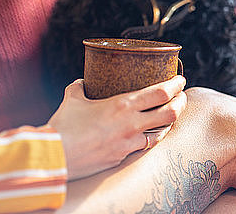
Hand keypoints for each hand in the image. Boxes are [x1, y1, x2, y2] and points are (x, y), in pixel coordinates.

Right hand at [47, 75, 186, 179]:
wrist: (54, 157)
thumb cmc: (63, 126)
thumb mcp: (73, 98)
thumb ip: (80, 87)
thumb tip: (82, 81)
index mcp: (123, 105)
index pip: (161, 93)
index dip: (176, 85)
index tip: (180, 80)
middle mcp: (132, 124)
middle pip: (171, 112)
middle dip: (181, 102)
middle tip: (181, 96)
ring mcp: (129, 143)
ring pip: (162, 131)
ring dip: (169, 121)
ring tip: (170, 114)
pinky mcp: (123, 156)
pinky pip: (144, 145)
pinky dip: (151, 137)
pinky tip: (151, 133)